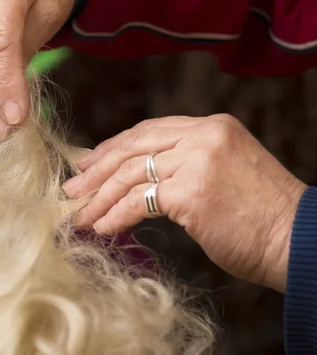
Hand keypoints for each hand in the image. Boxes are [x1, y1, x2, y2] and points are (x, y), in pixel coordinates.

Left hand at [63, 114, 307, 292]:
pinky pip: (139, 201)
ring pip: (130, 175)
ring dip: (100, 198)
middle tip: (72, 189)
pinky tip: (104, 226)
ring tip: (81, 214)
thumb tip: (134, 178)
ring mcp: (196, 160)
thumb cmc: (258, 215)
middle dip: (97, 171)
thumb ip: (182, 164)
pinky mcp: (191, 190)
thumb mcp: (221, 172)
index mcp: (210, 126)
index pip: (147, 131)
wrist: (297, 239)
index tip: (88, 164)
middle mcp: (202, 135)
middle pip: (132, 148)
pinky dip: (116, 215)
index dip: (112, 148)